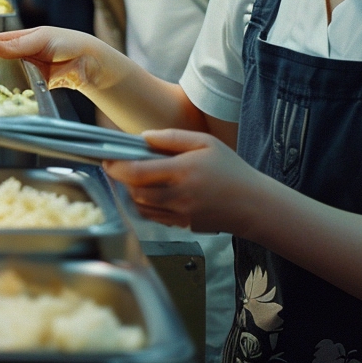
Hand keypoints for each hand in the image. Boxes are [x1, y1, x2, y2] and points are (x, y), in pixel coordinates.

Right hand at [0, 26, 115, 92]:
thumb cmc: (67, 42)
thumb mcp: (40, 39)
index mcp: (19, 39)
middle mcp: (20, 55)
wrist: (90, 63)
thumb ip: (15, 45)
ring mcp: (26, 71)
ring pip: (6, 77)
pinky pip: (20, 90)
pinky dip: (12, 93)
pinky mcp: (34, 86)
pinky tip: (2, 98)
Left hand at [103, 129, 268, 234]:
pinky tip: (153, 192)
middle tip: (120, 166)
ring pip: (141, 206)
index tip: (107, 159)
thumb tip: (144, 137)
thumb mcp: (205, 143)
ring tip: (138, 177)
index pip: (137, 172)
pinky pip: (154, 216)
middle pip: (134, 192)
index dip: (116, 166)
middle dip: (122, 179)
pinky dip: (146, 205)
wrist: (254, 205)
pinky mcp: (183, 225)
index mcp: (183, 171)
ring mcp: (180, 214)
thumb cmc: (232, 170)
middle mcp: (179, 196)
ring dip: (132, 192)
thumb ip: (172, 138)